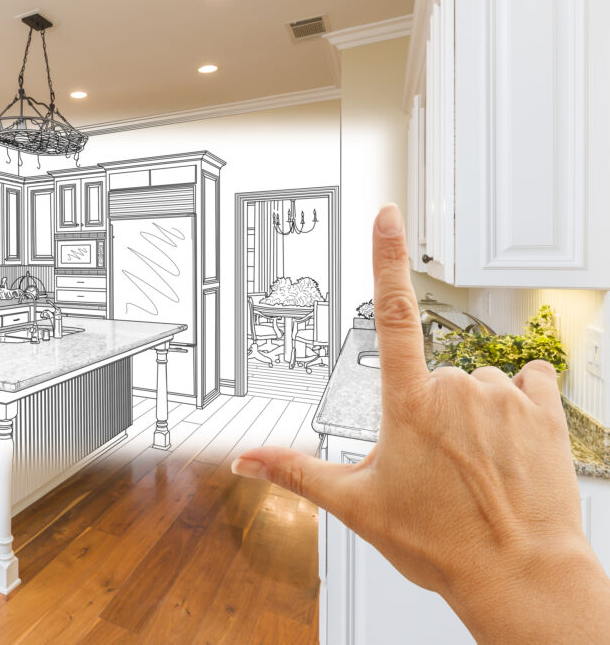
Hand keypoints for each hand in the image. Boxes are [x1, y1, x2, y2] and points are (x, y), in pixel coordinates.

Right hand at [232, 204, 609, 642]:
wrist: (518, 575)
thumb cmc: (439, 544)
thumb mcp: (356, 505)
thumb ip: (295, 471)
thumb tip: (245, 461)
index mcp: (407, 403)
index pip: (392, 312)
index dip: (386, 258)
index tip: (387, 215)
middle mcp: (456, 389)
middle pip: (433, 375)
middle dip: (429, 409)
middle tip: (433, 465)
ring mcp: (503, 397)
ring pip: (477, 383)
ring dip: (473, 412)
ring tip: (473, 466)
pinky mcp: (545, 411)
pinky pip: (528, 381)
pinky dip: (519, 403)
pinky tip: (511, 442)